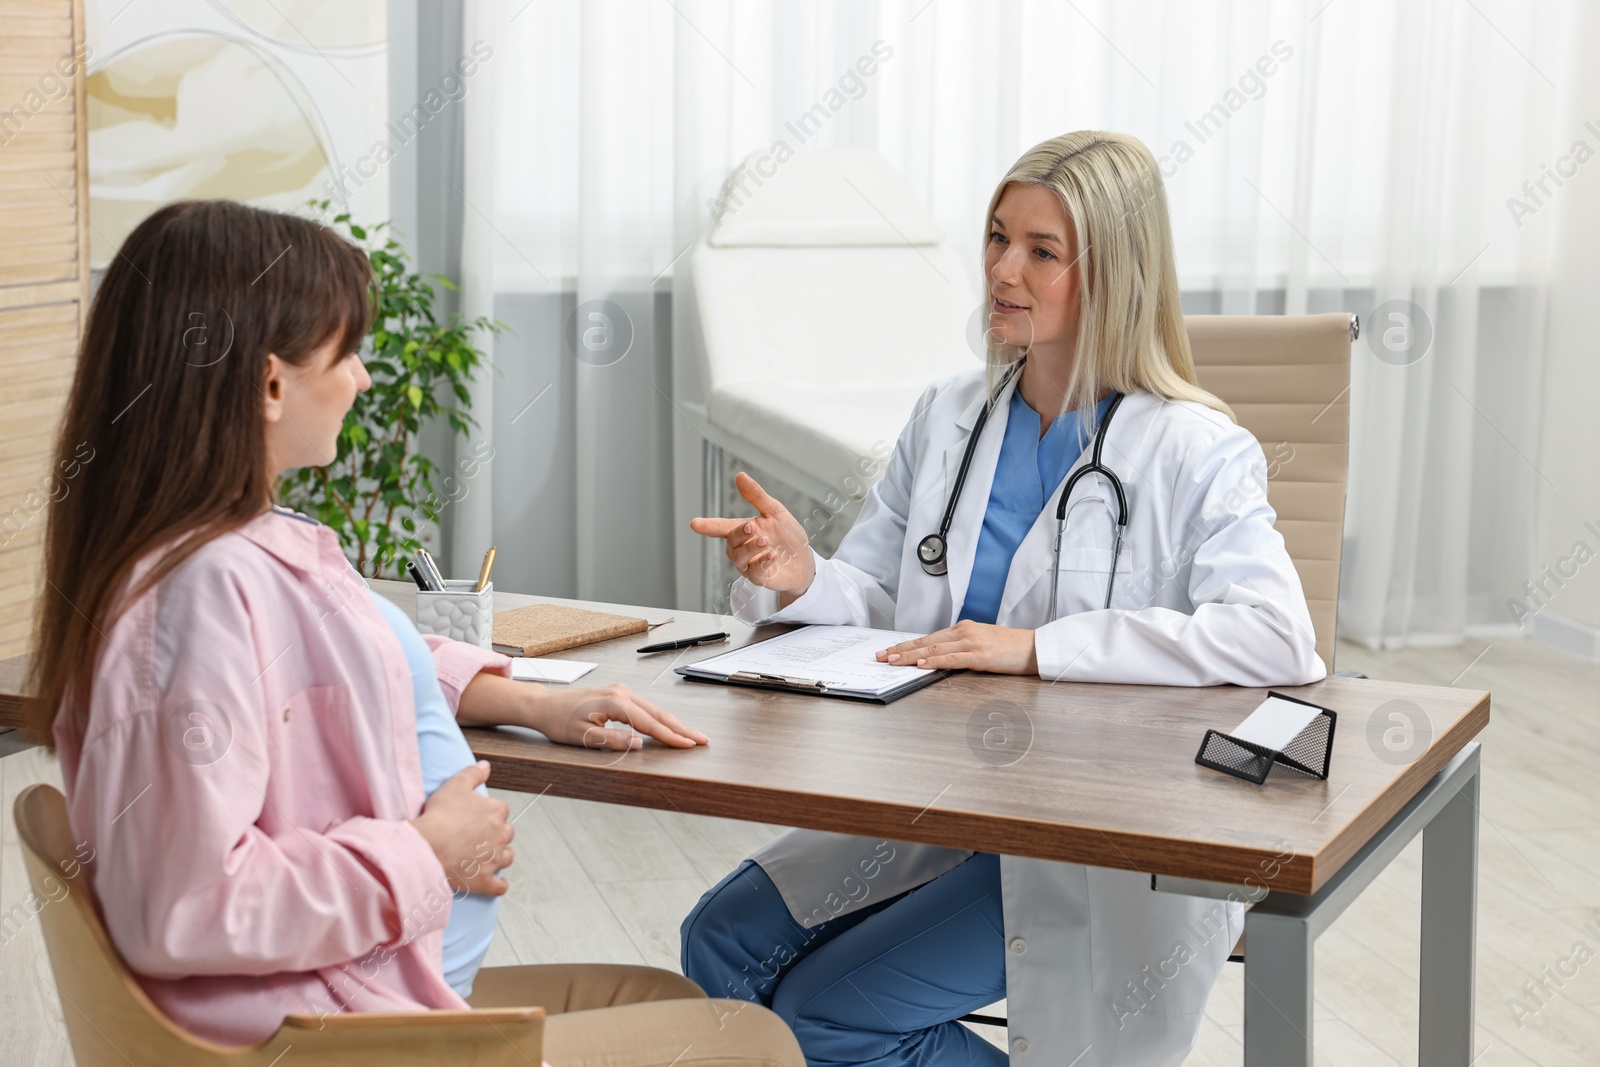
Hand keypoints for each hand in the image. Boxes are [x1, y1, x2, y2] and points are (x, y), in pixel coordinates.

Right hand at [411, 762, 513, 895]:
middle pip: (506, 833)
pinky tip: (493, 883)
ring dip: (499, 857)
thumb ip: (474, 773)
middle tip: (478, 836)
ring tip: (485, 857)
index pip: (501, 810)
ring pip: (507, 857)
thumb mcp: (456, 785)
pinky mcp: (485, 881)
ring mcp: (494, 860)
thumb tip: (486, 766)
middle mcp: (501, 835)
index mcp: (497, 811)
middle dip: (496, 834)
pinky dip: (498, 885)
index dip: (489, 813)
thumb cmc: (440, 815)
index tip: (476, 817)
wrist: (427, 846)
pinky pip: (500, 886)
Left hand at [535, 683, 709, 750]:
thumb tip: (639, 745)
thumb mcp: (583, 737)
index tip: (688, 745)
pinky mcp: (619, 695)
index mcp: (615, 702)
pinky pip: (645, 708)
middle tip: (703, 740)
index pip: (650, 724)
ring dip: (673, 723)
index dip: (671, 736)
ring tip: (691, 736)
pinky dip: (660, 719)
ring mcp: (621, 691)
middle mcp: (622, 693)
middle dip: (682, 728)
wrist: (544, 705)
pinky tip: (669, 727)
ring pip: (654, 710)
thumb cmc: (559, 722)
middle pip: (659, 713)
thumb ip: (613, 741)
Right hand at [689, 472, 814, 596]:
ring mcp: (748, 564)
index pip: (721, 526)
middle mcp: (741, 547)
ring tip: (765, 541)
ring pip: (739, 557)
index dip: (707, 525)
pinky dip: (763, 562)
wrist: (805, 560)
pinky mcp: (759, 578)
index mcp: (742, 530)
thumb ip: (756, 496)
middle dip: (739, 534)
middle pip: (731, 540)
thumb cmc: (788, 535)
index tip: (694, 523)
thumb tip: (739, 475)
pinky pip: (755, 572)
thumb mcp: (774, 511)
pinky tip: (773, 555)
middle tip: (752, 527)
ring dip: (750, 548)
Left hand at [877, 620, 1038, 674]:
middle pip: (925, 641)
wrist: (1034, 648)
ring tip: (893, 661)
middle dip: (901, 649)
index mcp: (963, 629)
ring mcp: (971, 643)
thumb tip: (938, 657)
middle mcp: (964, 632)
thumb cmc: (1009, 648)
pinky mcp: (980, 656)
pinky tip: (922, 663)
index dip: (906, 645)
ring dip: (911, 655)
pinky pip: (952, 658)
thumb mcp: (981, 643)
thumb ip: (960, 648)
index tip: (890, 650)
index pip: (928, 637)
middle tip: (881, 656)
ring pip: (934, 648)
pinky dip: (935, 660)